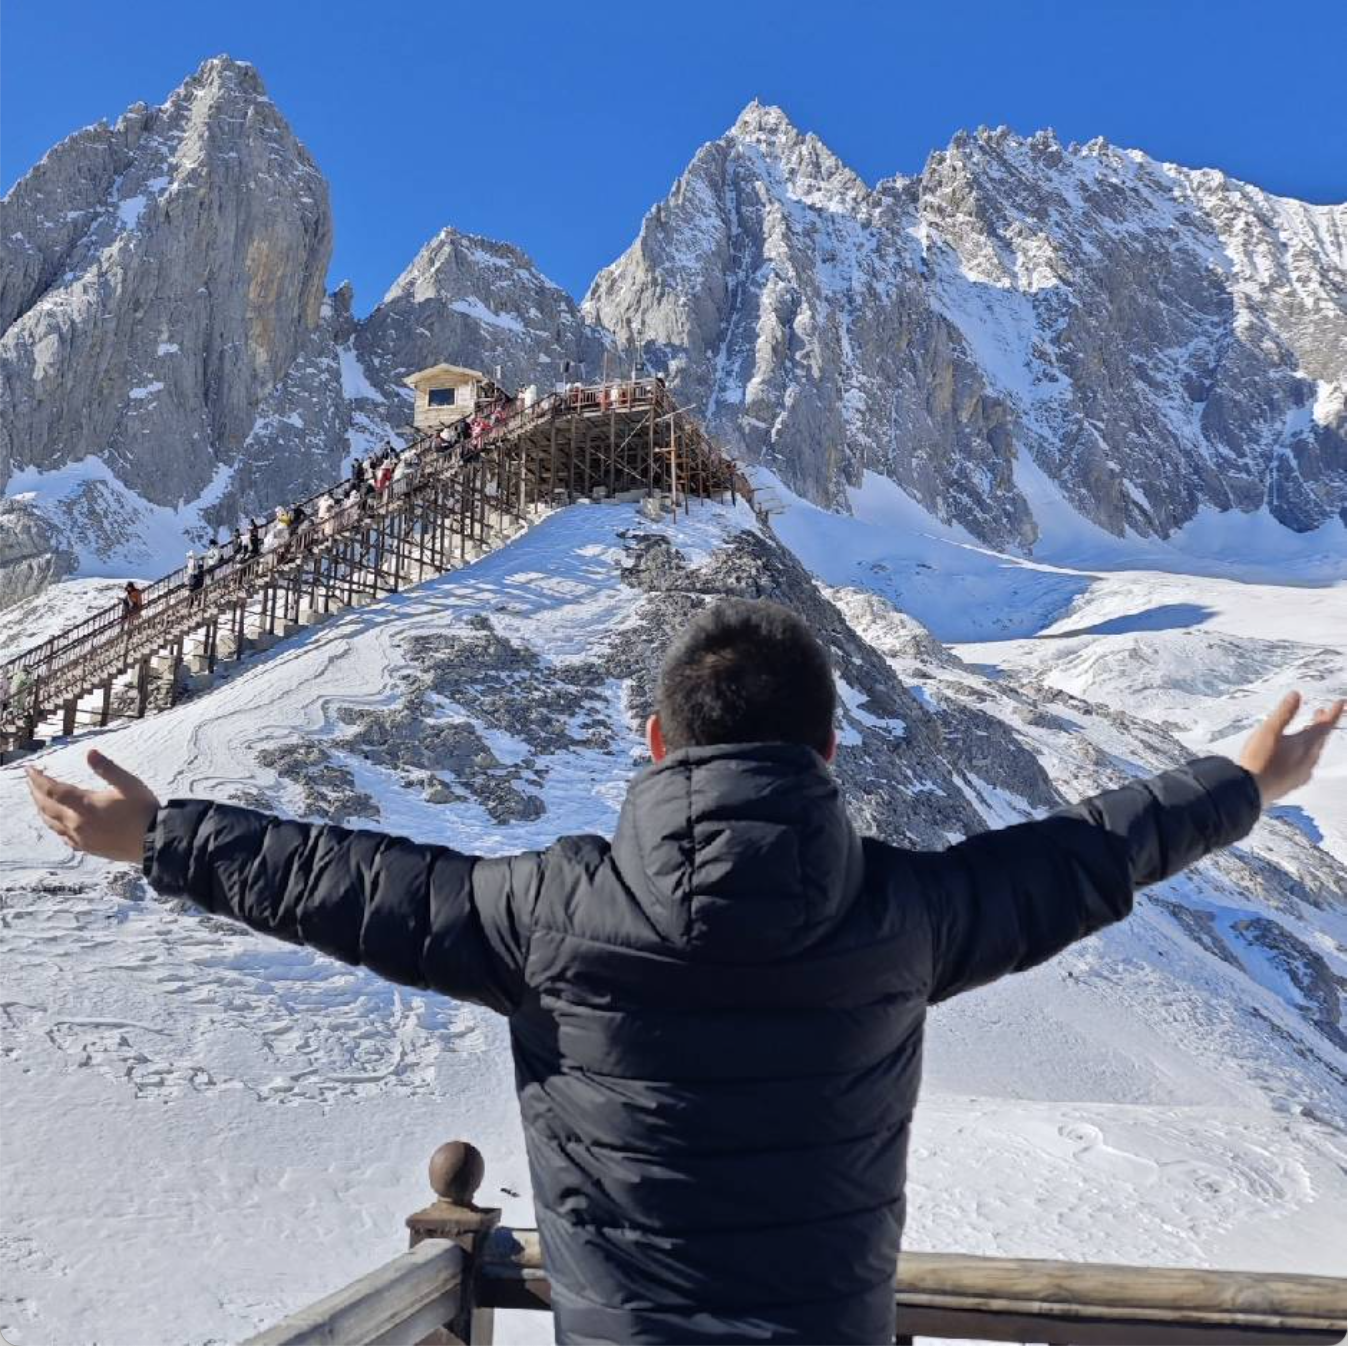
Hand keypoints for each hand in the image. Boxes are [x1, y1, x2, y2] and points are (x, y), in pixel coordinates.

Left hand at [26, 749, 160, 863]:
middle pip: (47, 806)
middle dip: (36, 792)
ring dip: (41, 809)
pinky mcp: (88, 848)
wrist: (154, 842)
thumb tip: (90, 752)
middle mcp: (77, 823)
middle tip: (30, 781)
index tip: (30, 769)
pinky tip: (57, 824)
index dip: (38, 779)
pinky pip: (62, 837)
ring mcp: (80, 837)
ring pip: (51, 823)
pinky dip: (54, 826)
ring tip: (38, 799)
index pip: (53, 790)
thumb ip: (107, 768)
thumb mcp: (129, 784)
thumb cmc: (143, 811)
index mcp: (85, 805)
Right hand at [1238, 692, 1344, 805]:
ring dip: (1313, 739)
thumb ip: (1284, 713)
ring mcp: (1302, 773)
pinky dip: (1305, 754)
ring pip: (1313, 752)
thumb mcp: (1268, 731)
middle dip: (1322, 724)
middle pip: (1320, 739)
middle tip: (1320, 712)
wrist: (1250, 791)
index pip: (1324, 726)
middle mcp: (1308, 759)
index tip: (1341, 702)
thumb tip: (1296, 695)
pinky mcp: (1293, 783)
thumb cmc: (1258, 759)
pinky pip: (1306, 764)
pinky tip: (1297, 758)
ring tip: (1307, 731)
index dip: (1333, 713)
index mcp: (1304, 745)